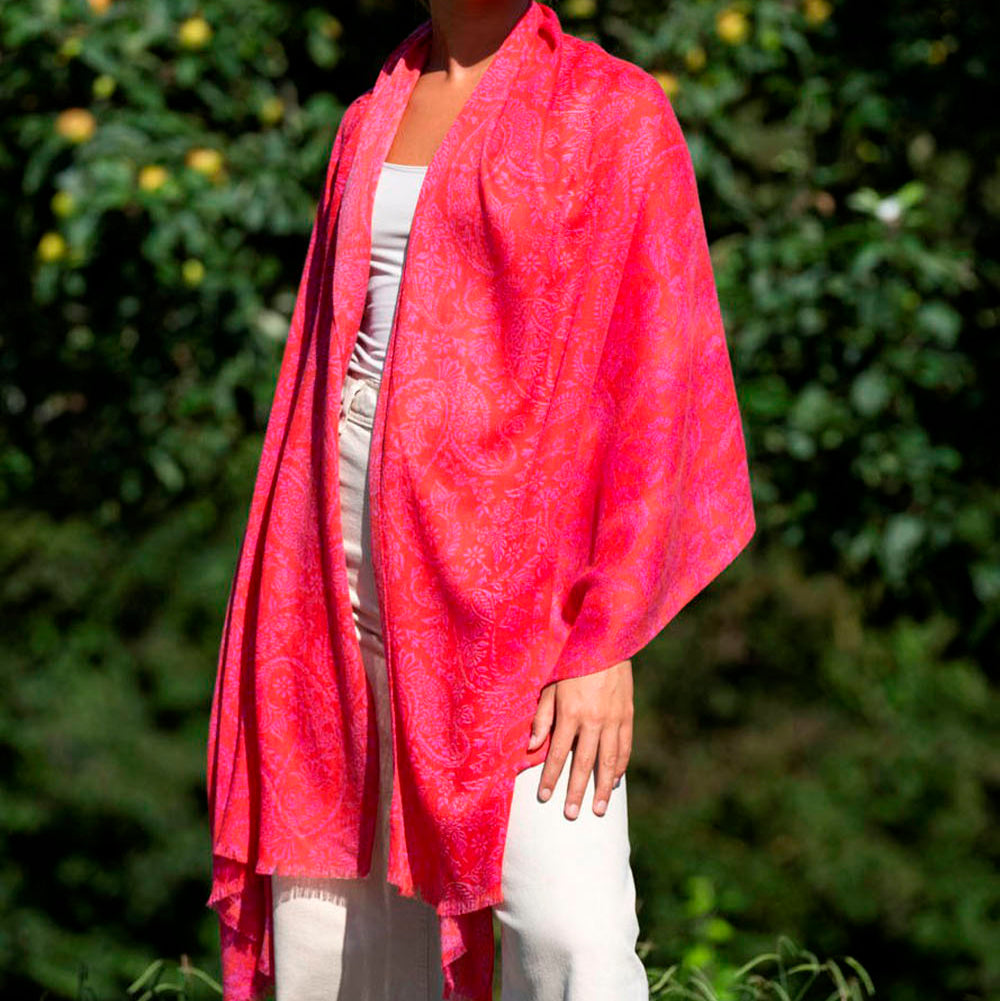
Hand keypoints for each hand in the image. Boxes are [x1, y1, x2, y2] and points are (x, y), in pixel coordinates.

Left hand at [526, 660, 632, 819]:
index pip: (558, 753)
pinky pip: (625, 747)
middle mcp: (594, 719)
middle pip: (584, 763)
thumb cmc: (571, 663)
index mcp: (570, 712)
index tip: (545, 798)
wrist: (606, 642)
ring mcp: (614, 719)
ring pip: (609, 760)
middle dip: (577, 791)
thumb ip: (542, 717)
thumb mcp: (550, 685)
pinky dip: (620, 766)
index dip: (551, 777)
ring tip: (599, 809)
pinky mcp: (628, 715)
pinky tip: (615, 781)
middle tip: (571, 815)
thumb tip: (533, 747)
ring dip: (603, 787)